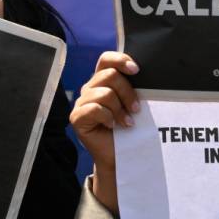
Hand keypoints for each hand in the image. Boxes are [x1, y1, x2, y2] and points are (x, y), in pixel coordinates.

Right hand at [69, 51, 140, 214]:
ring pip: (104, 93)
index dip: (120, 60)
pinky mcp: (77, 118)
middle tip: (136, 109)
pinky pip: (94, 109)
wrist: (122, 158)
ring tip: (127, 122)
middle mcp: (90, 88)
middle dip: (128, 93)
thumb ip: (134, 88)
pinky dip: (108, 117)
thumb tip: (142, 74)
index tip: (137, 70)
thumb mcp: (134, 105)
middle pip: (109, 76)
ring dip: (120, 109)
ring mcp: (81, 103)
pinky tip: (112, 126)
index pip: (106, 59)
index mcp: (102, 81)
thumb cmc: (130, 130)